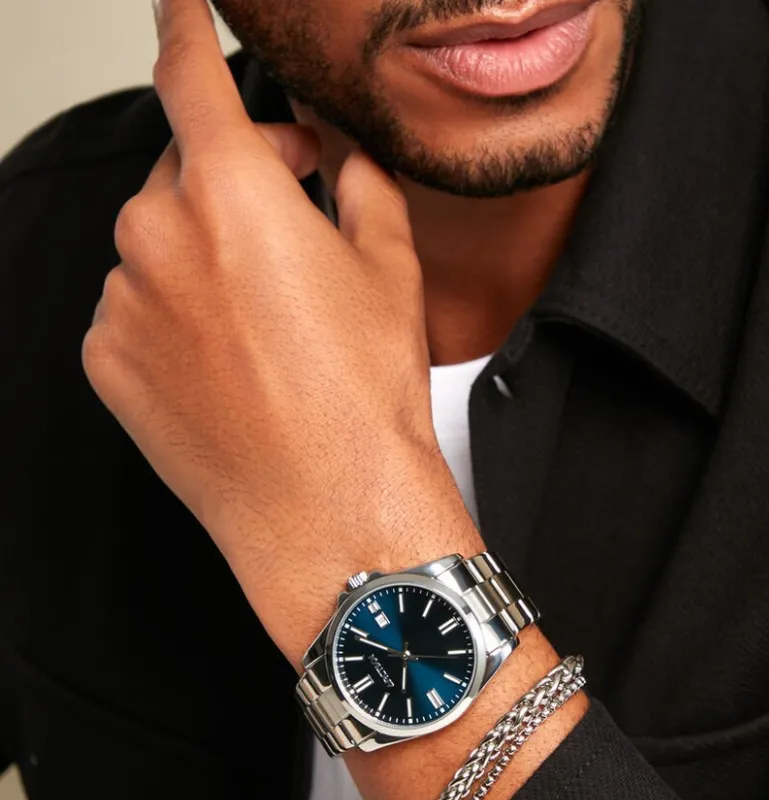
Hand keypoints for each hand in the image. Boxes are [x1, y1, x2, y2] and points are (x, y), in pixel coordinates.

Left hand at [81, 0, 480, 665]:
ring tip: (271, 316)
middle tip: (298, 214)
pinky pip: (136, 307)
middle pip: (186, 168)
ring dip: (206, 252)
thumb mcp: (389, 268)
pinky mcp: (106, 362)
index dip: (185, 28)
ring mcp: (121, 303)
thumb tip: (341, 154)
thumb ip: (358, 183)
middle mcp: (155, 235)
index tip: (177, 5)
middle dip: (239, 176)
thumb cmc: (364, 397)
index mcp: (229, 192)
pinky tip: (233, 358)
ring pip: (158, 242)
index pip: (190, 75)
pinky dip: (176, 311)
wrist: (330, 508)